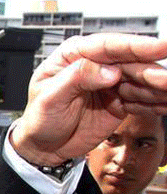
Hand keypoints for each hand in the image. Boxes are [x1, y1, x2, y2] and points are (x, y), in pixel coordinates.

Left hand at [11, 33, 166, 165]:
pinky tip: (165, 103)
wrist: (43, 147)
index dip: (134, 46)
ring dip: (157, 87)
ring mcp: (110, 84)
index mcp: (74, 55)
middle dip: (150, 71)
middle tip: (165, 81)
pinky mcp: (120, 102)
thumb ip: (75, 79)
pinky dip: (155, 102)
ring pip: (140, 80)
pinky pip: (142, 100)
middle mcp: (96, 65)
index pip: (107, 46)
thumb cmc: (39, 119)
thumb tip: (109, 71)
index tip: (159, 47)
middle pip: (129, 62)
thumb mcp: (49, 98)